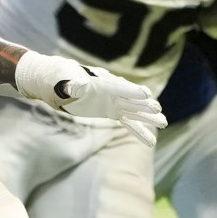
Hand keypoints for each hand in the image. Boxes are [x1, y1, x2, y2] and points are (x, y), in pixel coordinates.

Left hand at [13, 51, 162, 145]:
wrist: (52, 82)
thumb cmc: (56, 76)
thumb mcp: (61, 77)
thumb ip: (71, 83)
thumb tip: (78, 85)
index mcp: (100, 82)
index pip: (118, 87)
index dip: (131, 91)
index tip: (146, 95)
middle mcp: (110, 91)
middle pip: (130, 99)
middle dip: (144, 106)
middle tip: (160, 113)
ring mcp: (111, 101)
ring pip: (133, 112)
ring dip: (146, 118)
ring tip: (163, 123)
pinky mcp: (109, 111)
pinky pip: (127, 121)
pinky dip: (138, 130)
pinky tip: (150, 141)